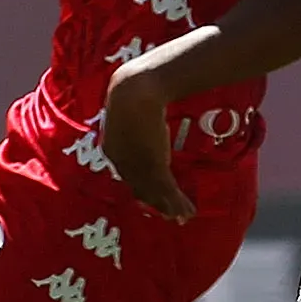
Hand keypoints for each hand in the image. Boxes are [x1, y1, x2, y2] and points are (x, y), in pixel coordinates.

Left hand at [97, 55, 199, 222]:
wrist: (138, 88)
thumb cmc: (138, 85)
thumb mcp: (134, 100)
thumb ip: (140, 106)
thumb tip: (150, 95)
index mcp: (112, 145)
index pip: (127, 171)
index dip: (140, 183)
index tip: (151, 192)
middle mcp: (121, 161)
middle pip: (139, 187)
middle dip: (155, 201)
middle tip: (169, 213)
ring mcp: (136, 166)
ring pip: (154, 193)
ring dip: (170, 206)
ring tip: (183, 216)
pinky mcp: (153, 167)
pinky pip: (166, 191)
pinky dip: (177, 203)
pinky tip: (187, 211)